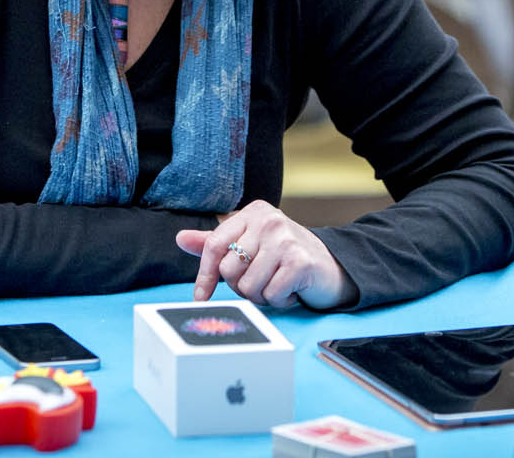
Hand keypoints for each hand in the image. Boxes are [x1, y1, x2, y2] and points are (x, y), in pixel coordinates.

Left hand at [175, 200, 358, 309]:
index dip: (205, 276)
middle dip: (243, 286)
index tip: (201, 297)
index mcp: (253, 212)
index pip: (214, 245)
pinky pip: (270, 295)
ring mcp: (285, 239)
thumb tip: (181, 239)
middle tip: (263, 281)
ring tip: (278, 283)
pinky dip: (280, 301)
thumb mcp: (249, 245)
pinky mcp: (299, 261)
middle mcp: (269, 220)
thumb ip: (216, 243)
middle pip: (229, 270)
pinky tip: (292, 289)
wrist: (331, 267)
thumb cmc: (285, 257)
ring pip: (248, 287)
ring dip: (263, 295)